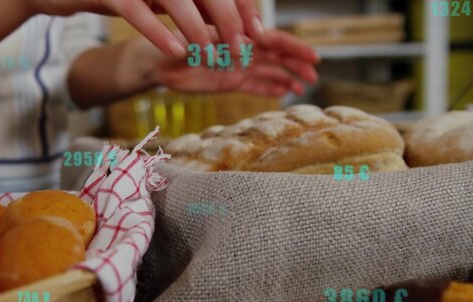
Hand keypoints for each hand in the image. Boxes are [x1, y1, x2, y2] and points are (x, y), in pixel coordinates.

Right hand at [22, 0, 262, 57]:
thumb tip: (230, 24)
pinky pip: (137, 10)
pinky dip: (158, 31)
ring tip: (210, 56)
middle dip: (228, 18)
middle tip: (241, 48)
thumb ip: (190, 5)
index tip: (258, 31)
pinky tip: (176, 51)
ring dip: (197, 29)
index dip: (242, 5)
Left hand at [139, 29, 318, 96]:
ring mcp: (238, 65)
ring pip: (270, 71)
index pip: (271, 40)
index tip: (312, 56)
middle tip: (315, 74)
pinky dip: (271, 88)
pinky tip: (286, 94)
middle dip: (297, 63)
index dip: (293, 47)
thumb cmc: (171, 47)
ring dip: (288, 77)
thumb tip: (228, 46)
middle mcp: (241, 49)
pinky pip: (256, 85)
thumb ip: (209, 45)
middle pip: (276, 55)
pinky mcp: (231, 81)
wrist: (157, 62)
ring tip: (305, 88)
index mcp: (236, 36)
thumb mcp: (188, 45)